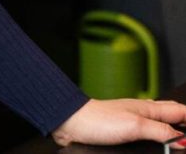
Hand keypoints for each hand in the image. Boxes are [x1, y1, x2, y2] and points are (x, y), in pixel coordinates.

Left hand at [51, 98, 185, 146]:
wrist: (72, 122)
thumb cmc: (99, 119)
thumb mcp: (135, 126)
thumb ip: (160, 131)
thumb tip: (184, 140)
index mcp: (148, 108)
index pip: (178, 110)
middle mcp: (142, 112)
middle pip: (170, 112)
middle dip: (184, 117)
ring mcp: (133, 120)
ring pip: (159, 120)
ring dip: (172, 123)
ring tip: (181, 127)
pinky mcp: (124, 129)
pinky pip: (148, 129)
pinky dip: (158, 132)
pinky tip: (157, 137)